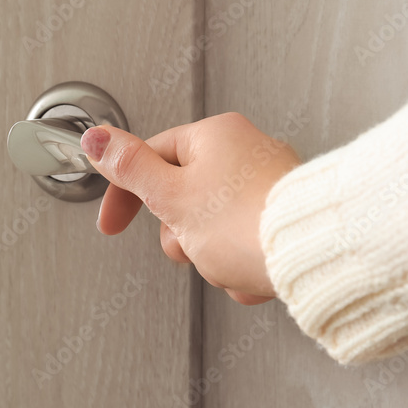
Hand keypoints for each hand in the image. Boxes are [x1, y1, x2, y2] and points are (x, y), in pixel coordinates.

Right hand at [80, 113, 300, 304]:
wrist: (310, 258)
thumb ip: (129, 168)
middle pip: (183, 198)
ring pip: (212, 229)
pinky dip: (241, 264)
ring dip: (211, 256)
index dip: (126, 194)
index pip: (151, 157)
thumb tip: (97, 138)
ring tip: (228, 260)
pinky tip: (250, 272)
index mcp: (216, 135)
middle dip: (181, 234)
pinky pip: (244, 244)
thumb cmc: (246, 224)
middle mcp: (246, 151)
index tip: (112, 224)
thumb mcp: (170, 194)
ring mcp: (267, 185)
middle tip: (190, 241)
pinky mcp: (282, 219)